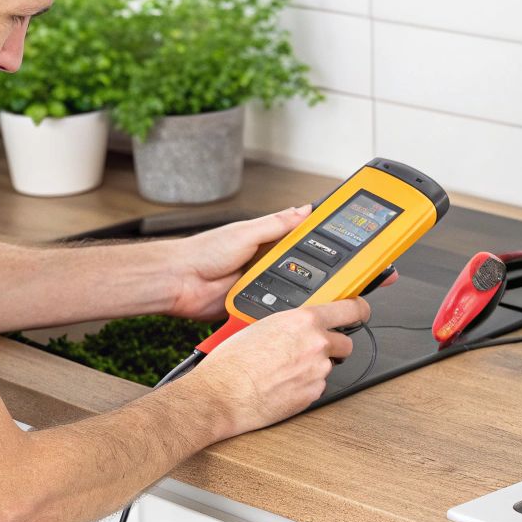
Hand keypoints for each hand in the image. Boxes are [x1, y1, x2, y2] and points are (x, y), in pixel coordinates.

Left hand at [165, 204, 313, 320]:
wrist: (178, 282)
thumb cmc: (202, 252)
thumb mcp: (246, 231)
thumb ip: (278, 223)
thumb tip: (305, 209)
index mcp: (266, 241)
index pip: (301, 240)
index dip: (320, 243)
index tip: (343, 245)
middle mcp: (264, 263)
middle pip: (301, 270)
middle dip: (312, 274)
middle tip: (325, 276)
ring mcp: (259, 286)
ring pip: (289, 294)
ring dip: (291, 295)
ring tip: (290, 291)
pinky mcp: (252, 307)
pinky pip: (272, 312)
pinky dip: (275, 312)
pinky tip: (277, 309)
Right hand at [182, 297, 370, 436]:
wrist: (221, 395)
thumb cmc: (232, 362)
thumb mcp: (260, 324)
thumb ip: (289, 322)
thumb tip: (299, 324)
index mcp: (303, 321)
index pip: (350, 309)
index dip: (359, 309)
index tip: (361, 310)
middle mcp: (317, 345)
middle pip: (346, 342)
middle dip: (333, 345)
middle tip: (311, 349)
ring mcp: (317, 372)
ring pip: (330, 365)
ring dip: (316, 366)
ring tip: (286, 369)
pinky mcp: (313, 395)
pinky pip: (318, 386)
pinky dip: (306, 384)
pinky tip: (284, 383)